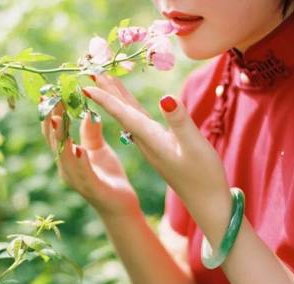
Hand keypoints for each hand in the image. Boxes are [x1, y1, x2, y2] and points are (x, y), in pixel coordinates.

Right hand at [40, 101, 140, 218]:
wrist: (121, 206)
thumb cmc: (109, 177)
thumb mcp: (98, 149)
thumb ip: (91, 132)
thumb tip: (87, 111)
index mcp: (67, 158)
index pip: (55, 133)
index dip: (51, 113)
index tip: (51, 93)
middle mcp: (66, 168)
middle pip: (54, 142)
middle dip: (50, 120)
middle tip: (49, 99)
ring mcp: (77, 180)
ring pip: (64, 156)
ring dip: (60, 138)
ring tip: (57, 119)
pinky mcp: (92, 189)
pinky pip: (83, 173)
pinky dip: (80, 161)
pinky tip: (79, 150)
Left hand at [82, 81, 232, 229]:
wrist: (207, 203)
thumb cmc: (204, 176)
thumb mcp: (194, 146)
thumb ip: (180, 122)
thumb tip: (165, 98)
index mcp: (151, 140)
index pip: (124, 115)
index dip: (106, 98)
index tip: (86, 84)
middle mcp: (147, 142)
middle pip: (122, 112)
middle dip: (106, 91)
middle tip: (89, 70)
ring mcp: (152, 145)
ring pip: (129, 116)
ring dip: (116, 97)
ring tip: (105, 78)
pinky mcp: (160, 147)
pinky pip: (139, 122)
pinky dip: (130, 108)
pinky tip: (127, 104)